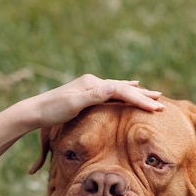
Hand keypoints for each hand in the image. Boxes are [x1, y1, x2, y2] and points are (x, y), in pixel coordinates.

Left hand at [31, 74, 163, 128]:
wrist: (34, 111)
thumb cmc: (52, 111)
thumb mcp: (73, 104)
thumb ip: (94, 95)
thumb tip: (114, 86)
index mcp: (92, 85)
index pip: (122, 90)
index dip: (140, 99)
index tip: (156, 108)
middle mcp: (93, 83)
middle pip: (124, 88)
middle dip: (143, 96)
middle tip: (161, 102)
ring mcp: (90, 87)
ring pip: (120, 89)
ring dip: (137, 92)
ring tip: (153, 94)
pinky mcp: (87, 93)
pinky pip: (112, 91)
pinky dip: (125, 89)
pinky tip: (132, 85)